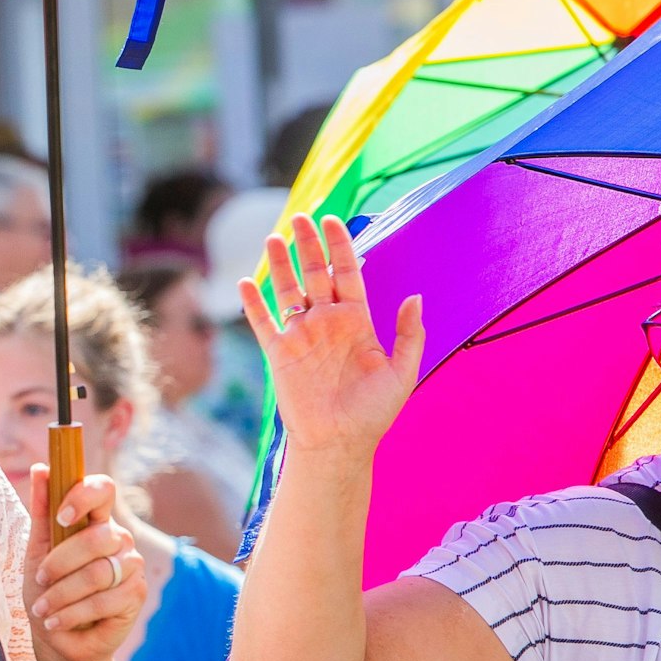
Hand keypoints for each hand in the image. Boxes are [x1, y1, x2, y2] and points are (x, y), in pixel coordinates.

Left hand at [24, 466, 145, 660]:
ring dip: (62, 594)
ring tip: (43, 609)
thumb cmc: (46, 588)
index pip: (103, 489)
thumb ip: (42, 511)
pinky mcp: (135, 595)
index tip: (62, 517)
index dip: (84, 497)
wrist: (56, 634)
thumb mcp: (36, 549)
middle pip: (96, 538)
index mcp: (94, 520)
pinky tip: (56, 622)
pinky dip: (72, 613)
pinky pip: (104, 601)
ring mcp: (131, 566)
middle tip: (40, 579)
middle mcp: (118, 538)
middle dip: (60, 562)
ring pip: (98, 572)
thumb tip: (40, 469)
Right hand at [239, 214, 424, 455]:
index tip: (334, 220)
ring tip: (274, 238)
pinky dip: (253, 304)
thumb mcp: (403, 372)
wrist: (340, 444)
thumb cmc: (374, 413)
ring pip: (287, 290)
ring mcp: (301, 336)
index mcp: (357, 322)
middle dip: (309, 245)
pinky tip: (245, 282)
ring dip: (280, 265)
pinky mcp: (279, 354)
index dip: (341, 246)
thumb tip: (415, 296)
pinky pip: (263, 323)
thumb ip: (410, 334)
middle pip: (315, 273)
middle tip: (301, 216)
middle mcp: (327, 323)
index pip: (347, 273)